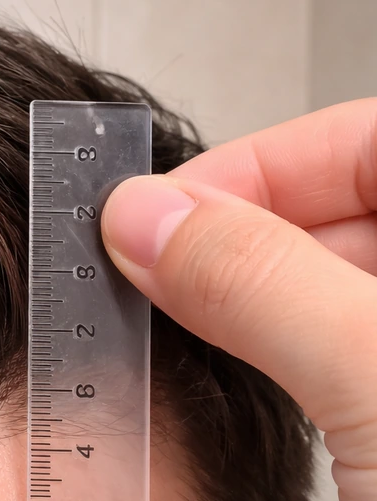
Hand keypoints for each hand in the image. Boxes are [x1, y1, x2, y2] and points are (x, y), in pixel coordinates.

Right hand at [100, 99, 376, 500]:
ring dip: (251, 290)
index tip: (162, 212)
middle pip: (348, 203)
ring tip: (186, 316)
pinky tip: (240, 363)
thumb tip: (146, 221)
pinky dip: (278, 342)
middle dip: (240, 231)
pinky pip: (335, 341)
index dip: (260, 161)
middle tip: (156, 270)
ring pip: (335, 276)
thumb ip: (259, 283)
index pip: (369, 138)